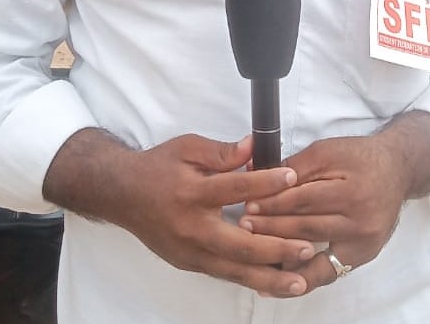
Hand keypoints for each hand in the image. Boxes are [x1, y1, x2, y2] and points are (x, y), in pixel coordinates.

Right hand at [45, 129, 314, 296]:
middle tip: (307, 248)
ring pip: (235, 270)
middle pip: (240, 244)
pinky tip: (273, 283)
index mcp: (192, 192)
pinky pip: (225, 274)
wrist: (122, 193)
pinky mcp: (189, 264)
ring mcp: (190, 251)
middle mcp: (191, 227)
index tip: (291, 176)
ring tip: (300, 281)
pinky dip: (250, 279)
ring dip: (269, 276)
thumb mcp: (187, 147)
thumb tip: (254, 147)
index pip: (235, 188)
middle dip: (276, 249)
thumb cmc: (158, 167)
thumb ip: (222, 151)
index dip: (265, 182)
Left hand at [238, 132, 406, 293]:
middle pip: (306, 226)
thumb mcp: (328, 151)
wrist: (397, 170)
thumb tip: (258, 173)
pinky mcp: (363, 254)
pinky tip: (279, 281)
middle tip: (244, 226)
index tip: (248, 204)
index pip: (303, 199)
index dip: (273, 203)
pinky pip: (328, 271)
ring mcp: (363, 241)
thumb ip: (295, 165)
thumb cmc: (360, 157)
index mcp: (351, 190)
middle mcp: (360, 220)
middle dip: (271, 226)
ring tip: (254, 248)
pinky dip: (303, 277)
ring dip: (280, 249)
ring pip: (313, 249)